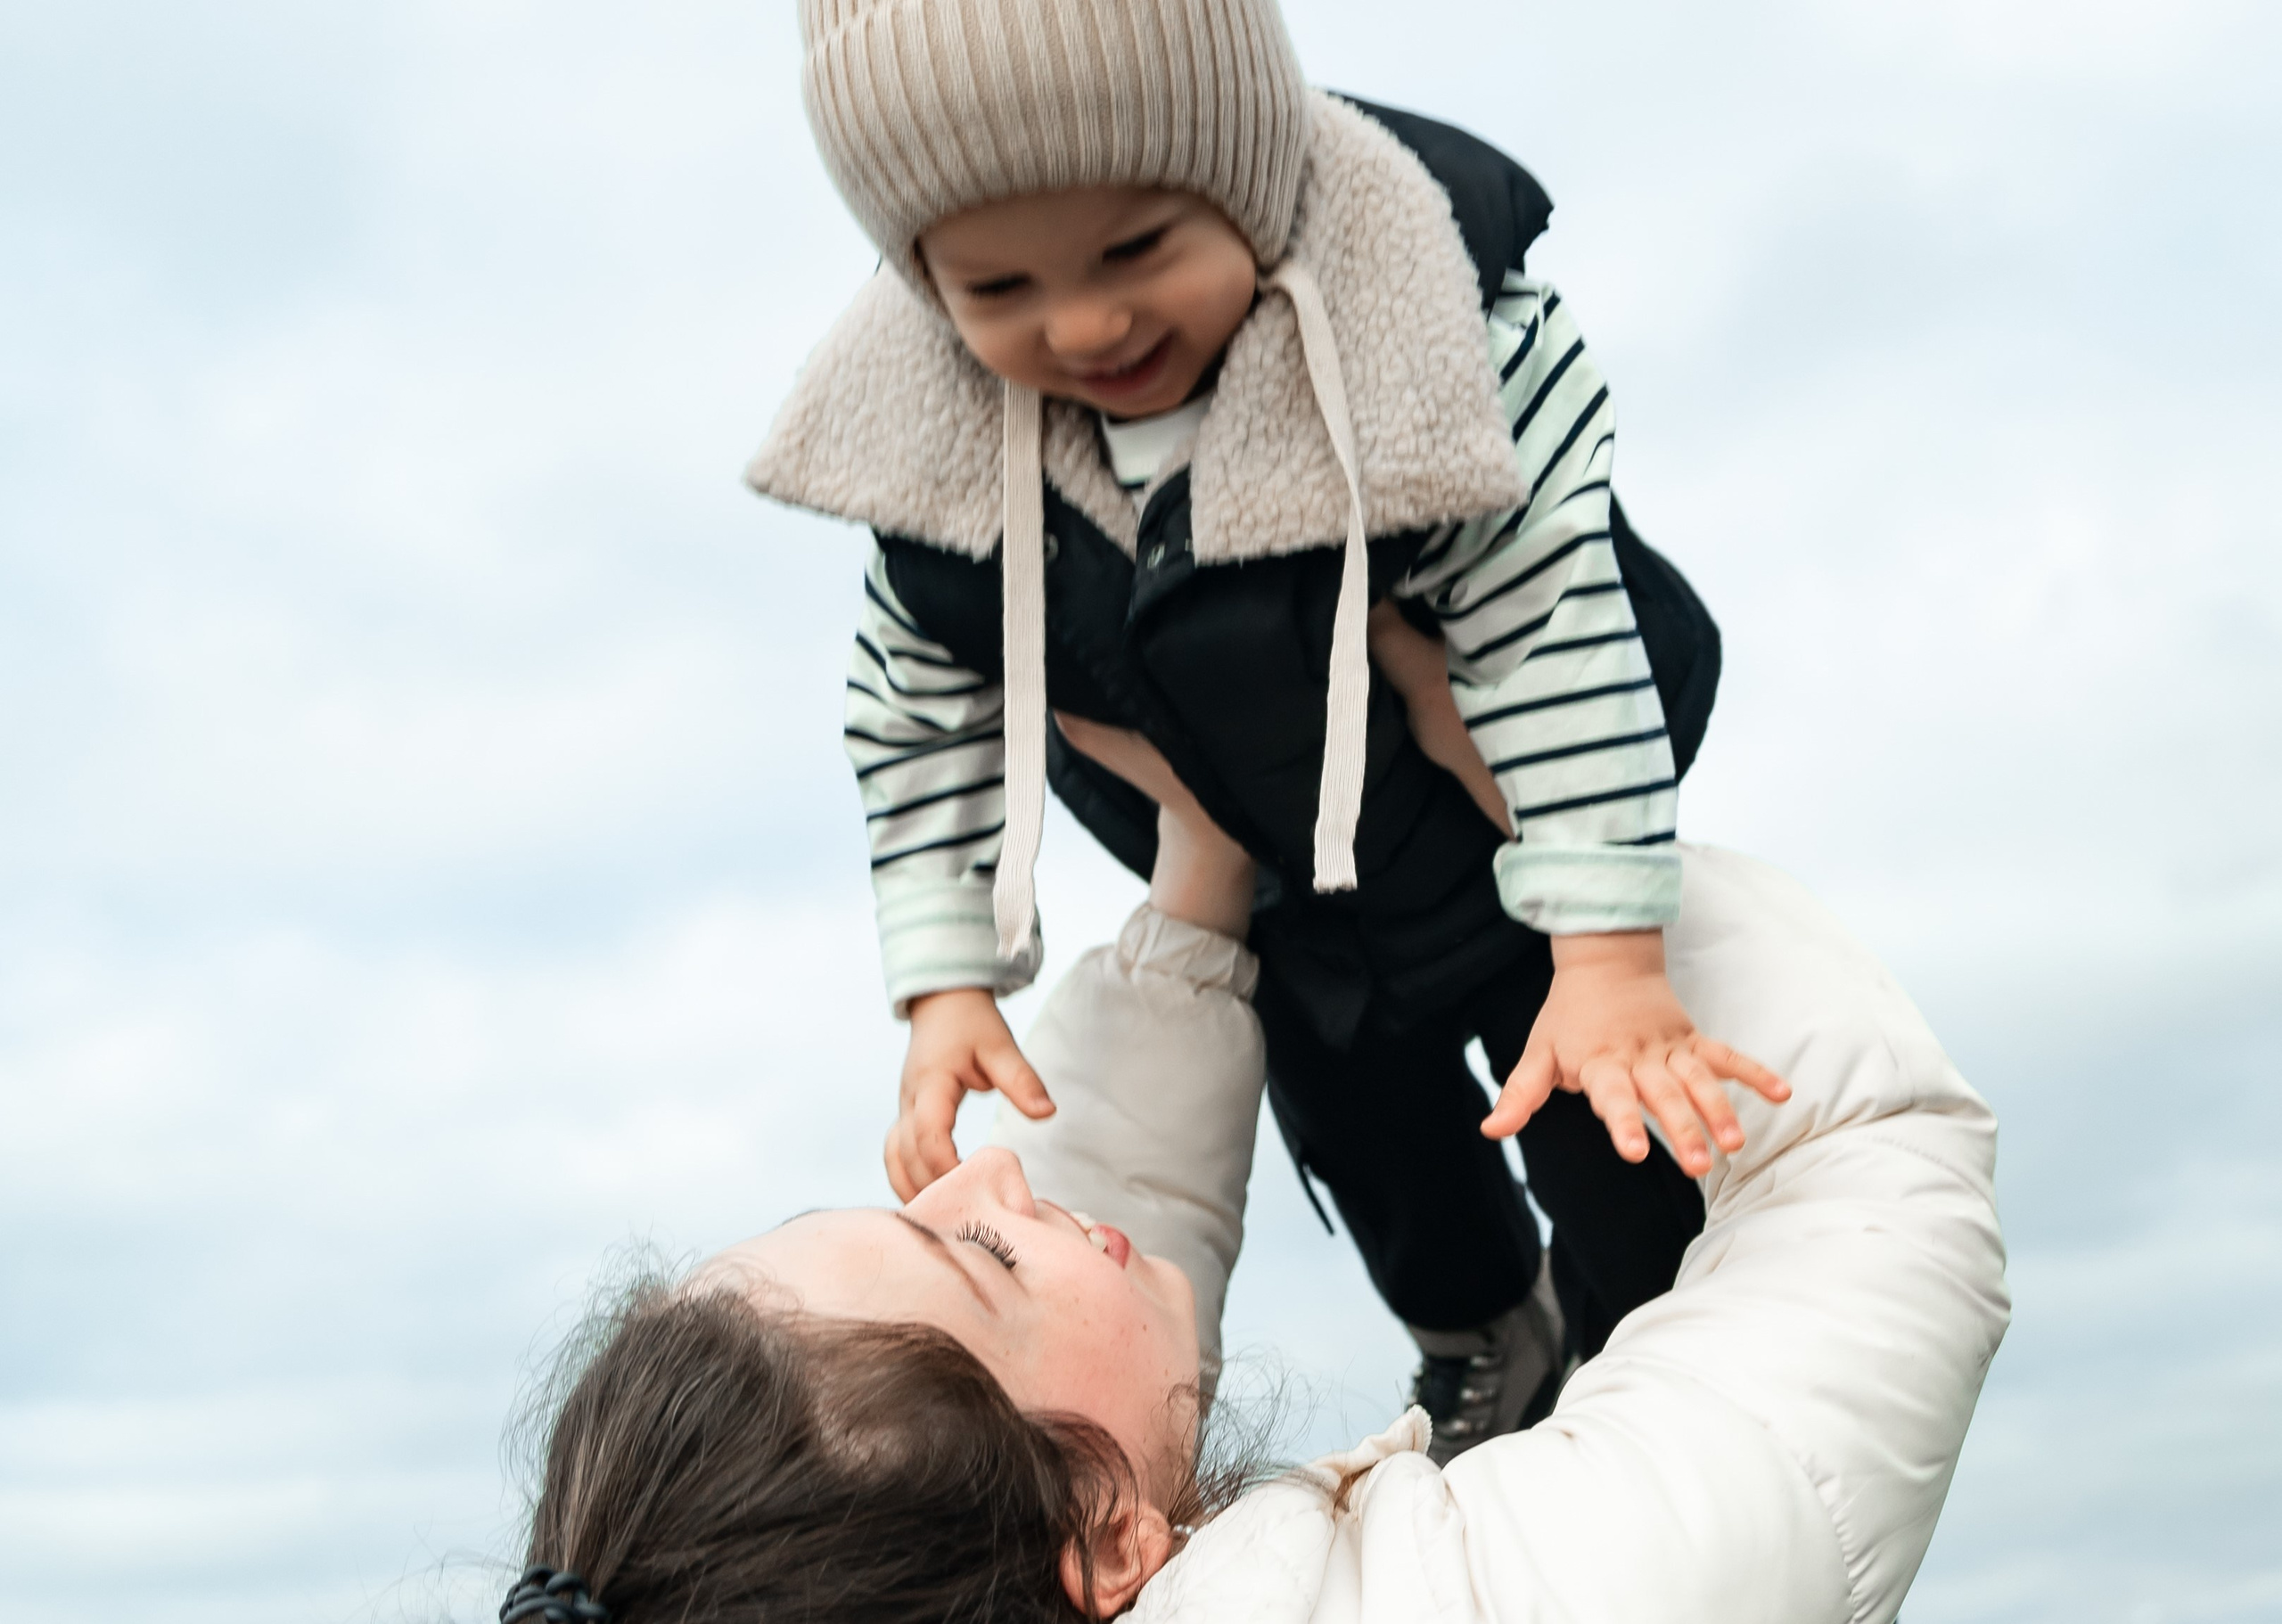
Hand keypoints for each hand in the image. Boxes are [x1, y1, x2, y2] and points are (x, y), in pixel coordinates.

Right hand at [887, 987, 1053, 1200]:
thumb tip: (1047, 1113)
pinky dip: (907, 1178)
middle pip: (907, 1156)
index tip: (974, 1185)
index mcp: (931, 1084)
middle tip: (966, 1215)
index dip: (946, 1165)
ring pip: (894, 1159)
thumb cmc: (972, 1024)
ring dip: (914, 1188)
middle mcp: (909, 1101)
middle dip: (932, 1187)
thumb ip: (1022, 1080)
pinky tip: (930, 1198)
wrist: (943, 1003)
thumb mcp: (1001, 1046)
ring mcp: (902, 1110)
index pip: (928, 1134)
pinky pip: (895, 1154)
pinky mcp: (905, 1116)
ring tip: (945, 1218)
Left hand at [1481, 931, 1788, 1175]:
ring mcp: (1671, 1048)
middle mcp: (1639, 1057)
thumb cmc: (1566, 1016)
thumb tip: (1490, 1131)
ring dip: (1720, 1110)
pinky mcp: (1693, 1040)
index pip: (1612, 1098)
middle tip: (1698, 1166)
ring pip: (1700, 1080)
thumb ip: (1519, 1095)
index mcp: (1600, 1064)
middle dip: (1681, 1130)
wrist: (1604, 960)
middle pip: (1664, 1096)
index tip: (1634, 1153)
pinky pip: (1727, 1056)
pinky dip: (1755, 1072)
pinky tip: (1782, 1094)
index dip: (1622, 1124)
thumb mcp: (1536, 1053)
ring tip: (1736, 1144)